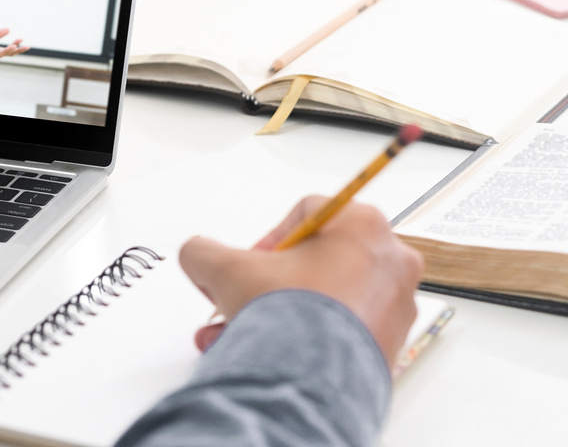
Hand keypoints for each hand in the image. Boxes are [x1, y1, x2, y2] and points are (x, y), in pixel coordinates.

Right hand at [180, 196, 423, 365]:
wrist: (315, 380)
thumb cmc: (293, 319)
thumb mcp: (225, 268)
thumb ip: (204, 251)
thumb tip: (198, 255)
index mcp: (362, 223)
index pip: (304, 214)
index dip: (267, 241)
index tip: (252, 264)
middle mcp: (390, 260)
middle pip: (317, 259)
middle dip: (273, 283)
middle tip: (250, 299)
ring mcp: (397, 304)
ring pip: (329, 297)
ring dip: (286, 312)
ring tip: (251, 333)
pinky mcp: (391, 343)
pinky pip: (343, 330)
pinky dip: (311, 337)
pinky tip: (276, 352)